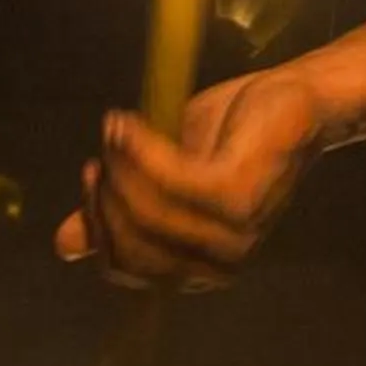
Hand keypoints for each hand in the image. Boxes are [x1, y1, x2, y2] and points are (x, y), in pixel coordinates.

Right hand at [53, 67, 324, 290]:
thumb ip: (125, 208)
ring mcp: (231, 235)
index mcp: (197, 267)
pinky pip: (169, 181)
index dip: (97, 227)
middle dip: (103, 200)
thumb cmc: (237, 136)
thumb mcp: (170, 173)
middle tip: (99, 156)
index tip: (88, 178)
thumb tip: (64, 243)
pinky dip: (140, 151)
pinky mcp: (237, 198)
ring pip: (146, 214)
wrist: (301, 98)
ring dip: (120, 170)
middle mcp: (216, 265)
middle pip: (131, 246)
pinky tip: (129, 126)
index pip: (124, 267)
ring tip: (116, 131)